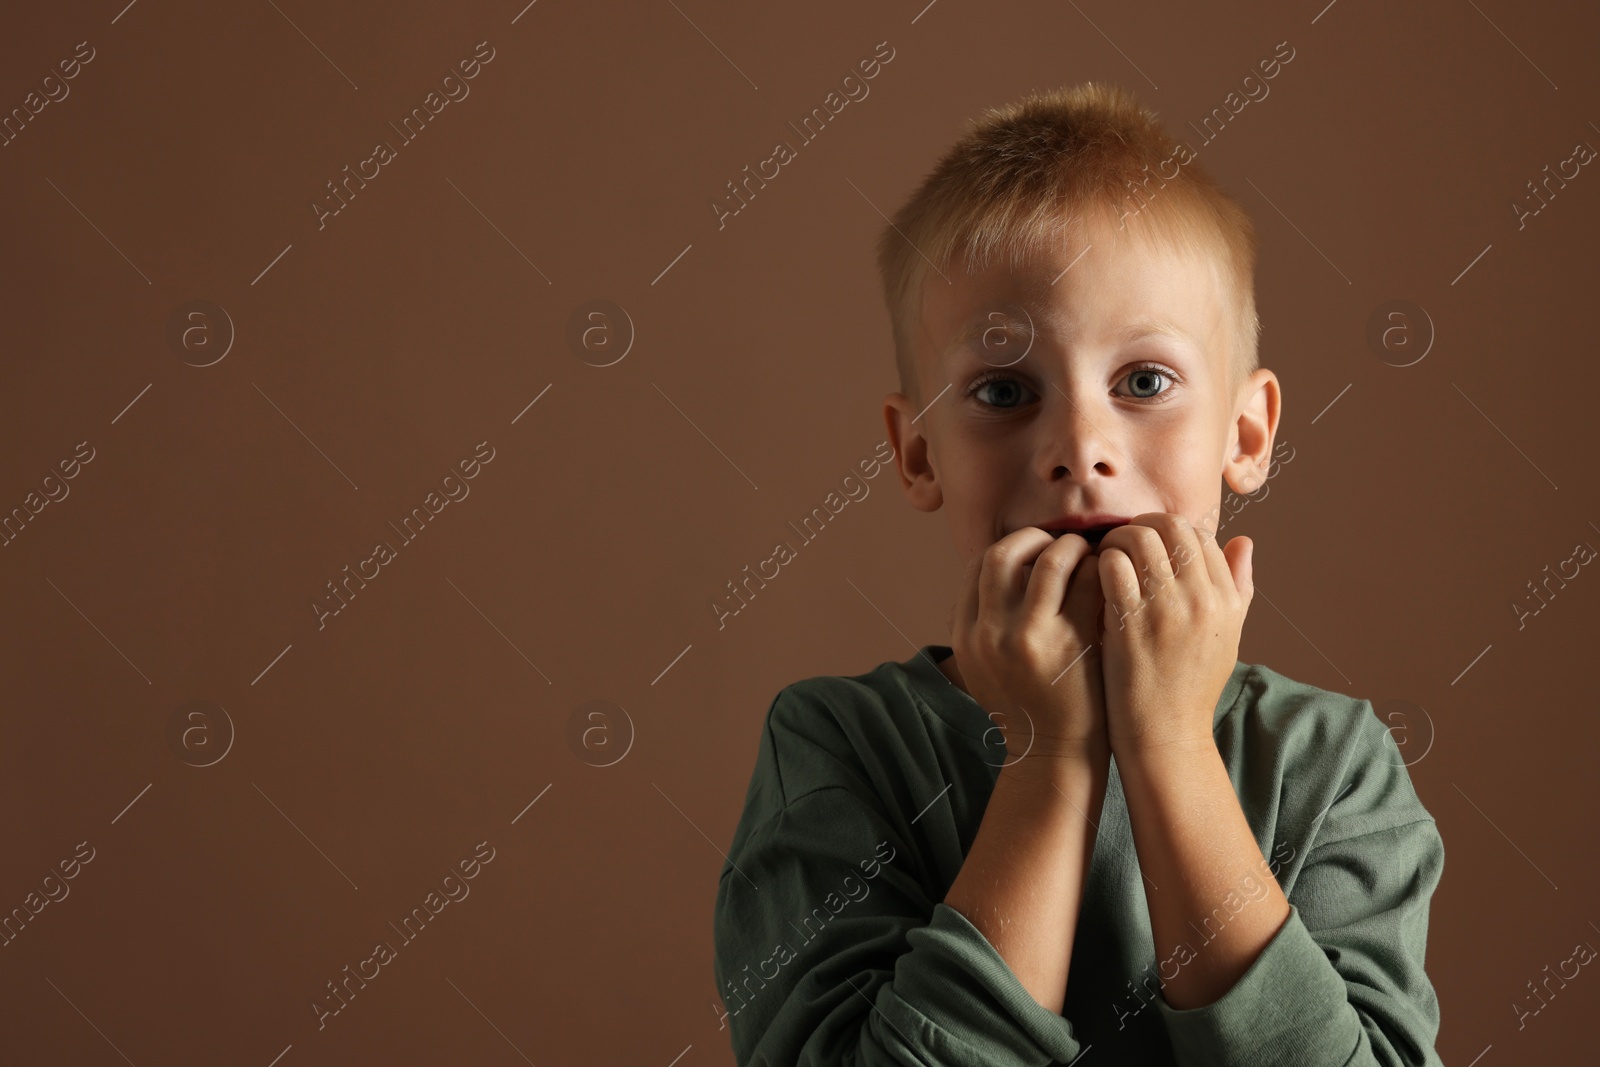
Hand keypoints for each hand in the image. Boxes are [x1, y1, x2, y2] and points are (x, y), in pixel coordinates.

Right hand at [948, 528, 1108, 756]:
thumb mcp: (983, 668)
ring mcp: (1029, 638)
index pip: (976, 566)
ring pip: (1049, 560)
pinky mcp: (1071, 644)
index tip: (1029, 550)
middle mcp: (990, 634)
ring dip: (1070, 546)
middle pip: (1002, 554)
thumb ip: (984, 623)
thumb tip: (998, 571)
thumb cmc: (1028, 706)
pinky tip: (1106, 577)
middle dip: (1033, 538)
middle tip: (1057, 543)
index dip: (1007, 548)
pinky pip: (1087, 581)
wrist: (1055, 755)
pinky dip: (1097, 568)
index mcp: (966, 637)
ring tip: (1086, 553)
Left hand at [1094, 513, 1253, 755]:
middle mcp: (1202, 599)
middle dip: (1143, 525)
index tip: (1152, 546)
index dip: (1172, 533)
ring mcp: (1166, 609)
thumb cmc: (1192, 686)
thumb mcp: (1228, 635)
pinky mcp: (1130, 621)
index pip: (1202, 536)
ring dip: (1117, 539)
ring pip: (1139, 537)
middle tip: (1124, 542)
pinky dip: (1099, 562)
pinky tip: (1093, 578)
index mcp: (1226, 600)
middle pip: (1172, 527)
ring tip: (1106, 555)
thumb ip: (1238, 586)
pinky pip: (1112, 565)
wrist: (1166, 735)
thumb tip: (1244, 540)